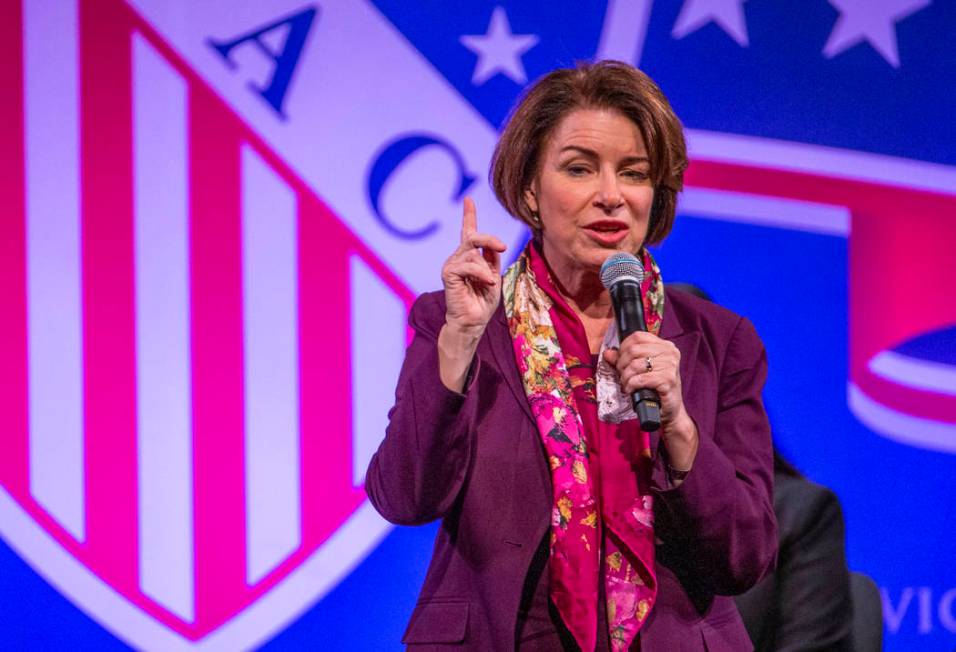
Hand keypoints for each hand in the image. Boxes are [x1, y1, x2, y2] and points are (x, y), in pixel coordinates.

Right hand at [437, 198, 506, 391]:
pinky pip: (467, 265)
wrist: (473, 322)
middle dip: (488, 239)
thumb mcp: (494, 277)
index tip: (468, 199)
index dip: (469, 216)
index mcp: (470, 258)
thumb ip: (492, 260)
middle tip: (503, 246)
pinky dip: (480, 273)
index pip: (468, 233)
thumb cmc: (483, 303)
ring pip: (472, 253)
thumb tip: (494, 246)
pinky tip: (486, 282)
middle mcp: (459, 258)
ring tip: (489, 282)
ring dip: (485, 268)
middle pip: (472, 237)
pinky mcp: (449, 274)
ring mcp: (452, 265)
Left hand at [603, 331, 698, 469]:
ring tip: (627, 384)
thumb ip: (624, 359)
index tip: (620, 360)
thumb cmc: (655, 389)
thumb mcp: (640, 370)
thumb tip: (608, 353)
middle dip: (622, 364)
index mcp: (665, 346)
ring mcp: (670, 366)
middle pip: (634, 350)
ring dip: (625, 377)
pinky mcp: (668, 380)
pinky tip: (631, 390)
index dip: (623, 347)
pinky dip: (631, 385)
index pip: (637, 336)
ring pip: (635, 365)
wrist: (670, 410)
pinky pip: (640, 379)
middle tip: (622, 375)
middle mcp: (670, 353)